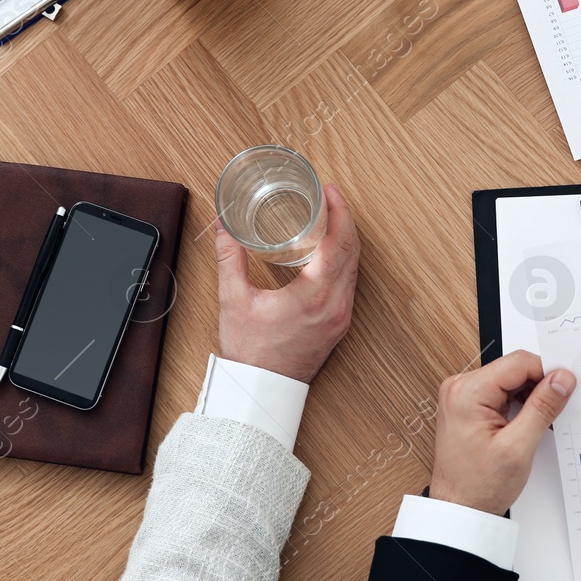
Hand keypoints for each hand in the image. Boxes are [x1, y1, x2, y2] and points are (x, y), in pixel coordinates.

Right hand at [214, 184, 357, 382]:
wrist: (261, 390)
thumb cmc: (250, 353)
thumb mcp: (234, 300)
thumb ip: (229, 258)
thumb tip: (225, 226)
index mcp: (314, 296)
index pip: (339, 243)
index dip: (339, 211)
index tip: (330, 191)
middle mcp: (335, 306)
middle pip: (353, 251)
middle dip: (344, 218)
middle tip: (330, 196)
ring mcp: (341, 316)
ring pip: (354, 267)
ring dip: (347, 238)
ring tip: (331, 216)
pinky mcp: (339, 323)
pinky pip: (350, 282)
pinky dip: (344, 259)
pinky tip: (330, 249)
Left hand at [428, 351, 575, 514]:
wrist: (460, 508)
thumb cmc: (479, 485)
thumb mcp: (518, 447)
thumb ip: (542, 408)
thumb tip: (562, 379)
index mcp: (467, 392)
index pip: (518, 363)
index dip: (547, 370)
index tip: (568, 384)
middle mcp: (460, 387)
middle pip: (513, 369)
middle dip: (540, 384)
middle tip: (561, 404)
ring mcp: (461, 395)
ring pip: (509, 379)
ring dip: (530, 394)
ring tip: (545, 418)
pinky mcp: (467, 405)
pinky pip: (500, 392)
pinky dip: (519, 402)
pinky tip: (531, 419)